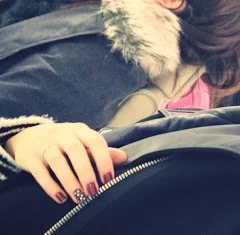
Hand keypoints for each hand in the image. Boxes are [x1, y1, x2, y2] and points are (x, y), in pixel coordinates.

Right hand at [5, 123, 127, 203]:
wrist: (26, 135)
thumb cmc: (63, 141)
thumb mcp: (82, 141)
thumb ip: (102, 150)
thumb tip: (125, 158)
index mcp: (79, 130)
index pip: (95, 141)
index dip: (104, 159)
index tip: (108, 178)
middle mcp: (62, 134)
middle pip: (76, 150)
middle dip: (86, 172)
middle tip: (93, 191)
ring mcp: (44, 144)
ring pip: (57, 161)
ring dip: (70, 181)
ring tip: (79, 197)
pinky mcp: (29, 157)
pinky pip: (40, 171)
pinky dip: (50, 185)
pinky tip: (61, 197)